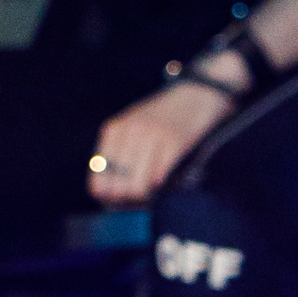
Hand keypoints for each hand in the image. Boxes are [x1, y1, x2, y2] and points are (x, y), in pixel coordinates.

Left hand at [85, 78, 234, 205]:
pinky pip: (160, 178)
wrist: (198, 93)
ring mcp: (152, 136)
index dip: (108, 195)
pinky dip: (163, 187)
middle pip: (118, 185)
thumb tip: (107, 194)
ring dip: (147, 198)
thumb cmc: (165, 117)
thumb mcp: (134, 128)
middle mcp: (130, 132)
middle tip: (140, 202)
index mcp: (115, 129)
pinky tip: (168, 184)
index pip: (99, 175)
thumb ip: (120, 154)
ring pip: (138, 185)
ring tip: (155, 194)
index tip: (118, 203)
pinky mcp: (174, 142)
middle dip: (128, 200)